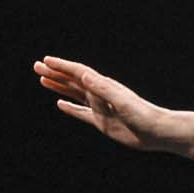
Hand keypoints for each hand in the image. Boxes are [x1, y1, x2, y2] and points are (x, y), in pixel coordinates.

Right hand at [35, 56, 181, 151]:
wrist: (157, 131)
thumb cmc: (142, 114)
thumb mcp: (121, 101)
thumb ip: (103, 88)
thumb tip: (84, 74)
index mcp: (104, 86)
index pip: (78, 72)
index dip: (61, 66)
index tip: (45, 60)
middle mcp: (100, 94)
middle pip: (73, 80)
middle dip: (55, 73)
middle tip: (36, 66)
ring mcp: (100, 107)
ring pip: (74, 94)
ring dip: (59, 86)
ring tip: (43, 79)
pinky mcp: (102, 122)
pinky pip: (81, 112)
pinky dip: (70, 108)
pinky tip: (60, 104)